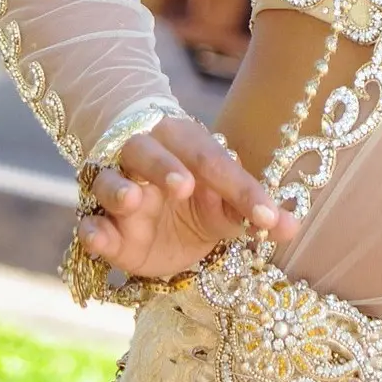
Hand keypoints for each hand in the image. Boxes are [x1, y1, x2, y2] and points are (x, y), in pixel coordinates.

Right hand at [78, 118, 298, 281]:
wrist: (152, 208)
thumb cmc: (197, 195)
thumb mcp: (226, 204)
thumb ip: (253, 213)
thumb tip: (293, 227)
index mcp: (186, 144)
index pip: (215, 162)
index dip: (243, 190)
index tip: (268, 218)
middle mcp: (146, 159)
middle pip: (148, 152)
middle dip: (164, 167)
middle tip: (184, 186)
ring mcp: (118, 190)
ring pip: (108, 180)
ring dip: (119, 189)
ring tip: (131, 201)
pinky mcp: (101, 225)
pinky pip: (88, 222)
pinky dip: (91, 230)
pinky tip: (97, 237)